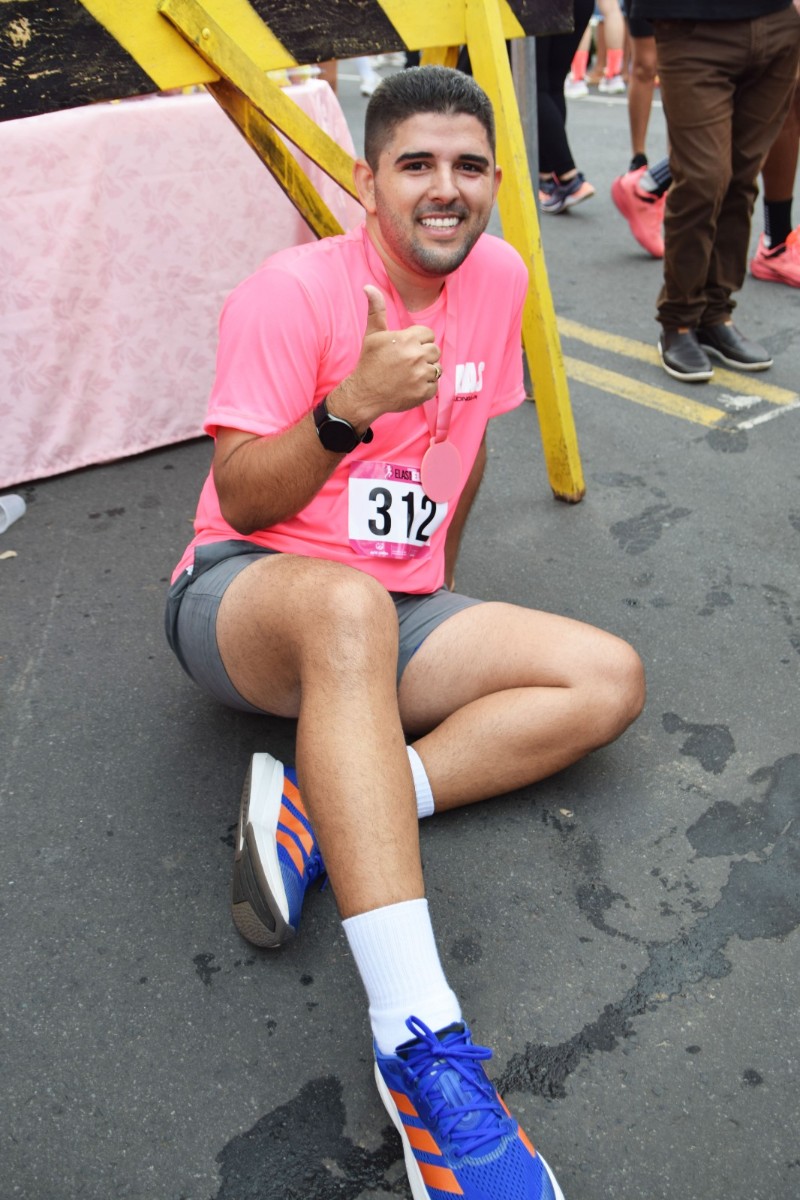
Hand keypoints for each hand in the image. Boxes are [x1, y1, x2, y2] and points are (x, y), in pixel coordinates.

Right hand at [330, 285, 441, 426]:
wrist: (364, 394)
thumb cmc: (369, 362)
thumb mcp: (372, 334)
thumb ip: (376, 310)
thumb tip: (368, 287)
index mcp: (406, 339)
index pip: (428, 335)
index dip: (418, 341)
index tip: (406, 349)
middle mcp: (416, 356)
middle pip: (435, 351)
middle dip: (424, 355)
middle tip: (407, 363)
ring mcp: (421, 375)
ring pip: (437, 368)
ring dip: (426, 371)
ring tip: (409, 374)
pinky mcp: (423, 392)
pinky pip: (434, 386)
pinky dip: (425, 387)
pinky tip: (410, 386)